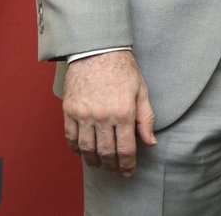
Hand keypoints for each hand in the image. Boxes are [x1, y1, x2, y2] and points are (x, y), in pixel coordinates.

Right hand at [63, 50, 156, 176]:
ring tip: (100, 164)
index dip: (128, 165)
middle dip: (112, 166)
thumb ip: (146, 118)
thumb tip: (150, 142)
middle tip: (116, 170)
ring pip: (87, 149)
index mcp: (123, 112)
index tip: (129, 171)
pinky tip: (83, 152)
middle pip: (106, 152)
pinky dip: (77, 149)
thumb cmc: (122, 68)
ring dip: (94, 161)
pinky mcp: (69, 110)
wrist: (97, 49)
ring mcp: (84, 114)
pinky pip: (71, 137)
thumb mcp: (141, 90)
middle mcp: (103, 116)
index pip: (126, 149)